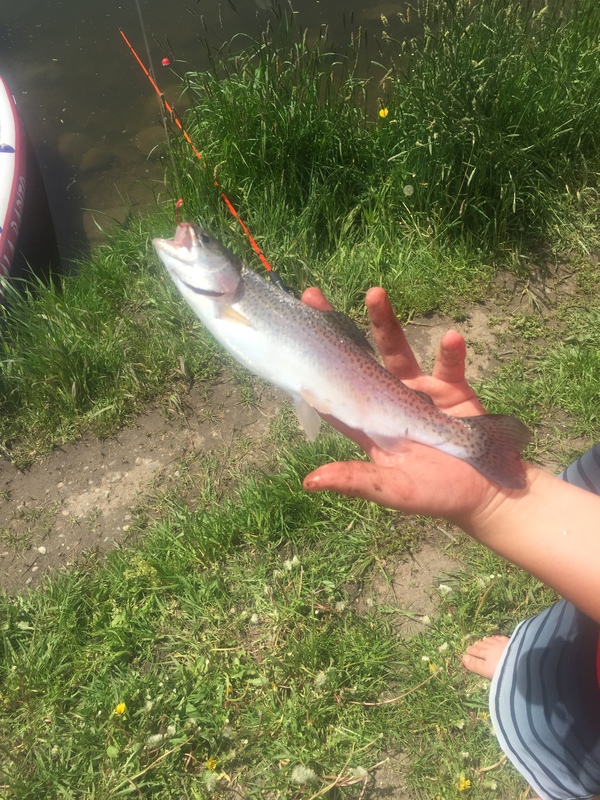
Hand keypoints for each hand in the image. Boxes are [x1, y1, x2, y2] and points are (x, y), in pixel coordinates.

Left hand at [300, 287, 520, 523]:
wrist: (486, 496)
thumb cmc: (435, 496)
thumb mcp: (393, 490)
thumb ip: (355, 480)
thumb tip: (308, 481)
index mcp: (369, 425)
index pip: (332, 391)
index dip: (312, 366)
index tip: (292, 341)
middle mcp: (389, 402)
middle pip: (359, 359)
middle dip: (340, 328)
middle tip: (314, 296)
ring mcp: (420, 393)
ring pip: (399, 352)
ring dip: (386, 324)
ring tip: (375, 294)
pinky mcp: (452, 391)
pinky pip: (449, 366)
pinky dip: (450, 353)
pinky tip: (451, 338)